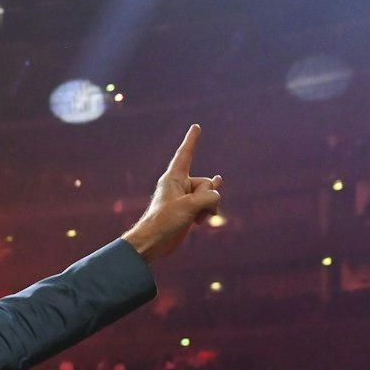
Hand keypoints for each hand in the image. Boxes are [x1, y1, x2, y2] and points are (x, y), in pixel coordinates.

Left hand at [122, 124, 222, 262]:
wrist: (153, 243)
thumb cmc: (164, 221)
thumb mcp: (189, 206)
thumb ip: (209, 197)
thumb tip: (215, 198)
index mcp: (173, 178)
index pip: (185, 154)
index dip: (191, 140)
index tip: (195, 127)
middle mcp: (180, 184)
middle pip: (207, 182)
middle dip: (207, 196)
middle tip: (189, 209)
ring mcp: (186, 197)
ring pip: (210, 195)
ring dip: (208, 207)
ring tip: (194, 218)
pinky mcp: (189, 209)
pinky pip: (208, 204)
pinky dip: (207, 212)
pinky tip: (199, 221)